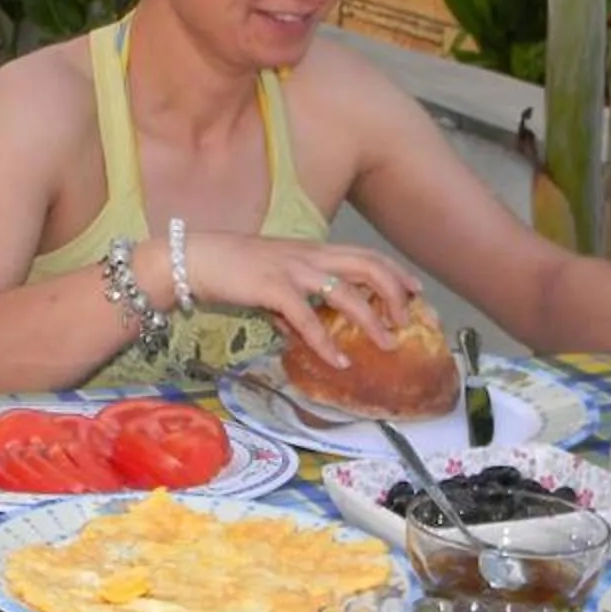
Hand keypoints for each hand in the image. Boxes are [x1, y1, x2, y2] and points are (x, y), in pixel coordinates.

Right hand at [183, 232, 420, 372]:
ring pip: (346, 293)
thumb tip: (301, 332)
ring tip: (387, 343)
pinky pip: (308, 318)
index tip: (416, 291)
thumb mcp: (272, 280)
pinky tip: (338, 360)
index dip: (395, 272)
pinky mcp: (273, 289)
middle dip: (395, 294)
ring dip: (372, 320)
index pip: (365, 255)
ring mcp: (293, 271)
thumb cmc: (232, 268)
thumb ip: (293, 302)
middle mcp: (310, 256)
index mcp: (312, 251)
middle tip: (408, 321)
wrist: (195, 258)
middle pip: (368, 267)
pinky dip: (326, 341)